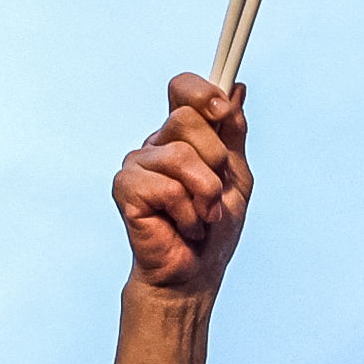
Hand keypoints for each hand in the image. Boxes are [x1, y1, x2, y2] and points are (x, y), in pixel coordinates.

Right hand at [113, 74, 252, 301]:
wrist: (194, 273)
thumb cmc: (213, 229)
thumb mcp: (236, 177)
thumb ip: (234, 135)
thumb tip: (237, 89)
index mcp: (184, 136)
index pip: (183, 89)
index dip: (202, 92)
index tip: (222, 111)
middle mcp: (157, 144)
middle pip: (186, 118)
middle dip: (215, 160)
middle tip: (215, 192)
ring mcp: (138, 164)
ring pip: (179, 155)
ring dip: (205, 193)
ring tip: (203, 216)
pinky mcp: (126, 187)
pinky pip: (166, 186)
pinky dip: (186, 211)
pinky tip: (182, 225)